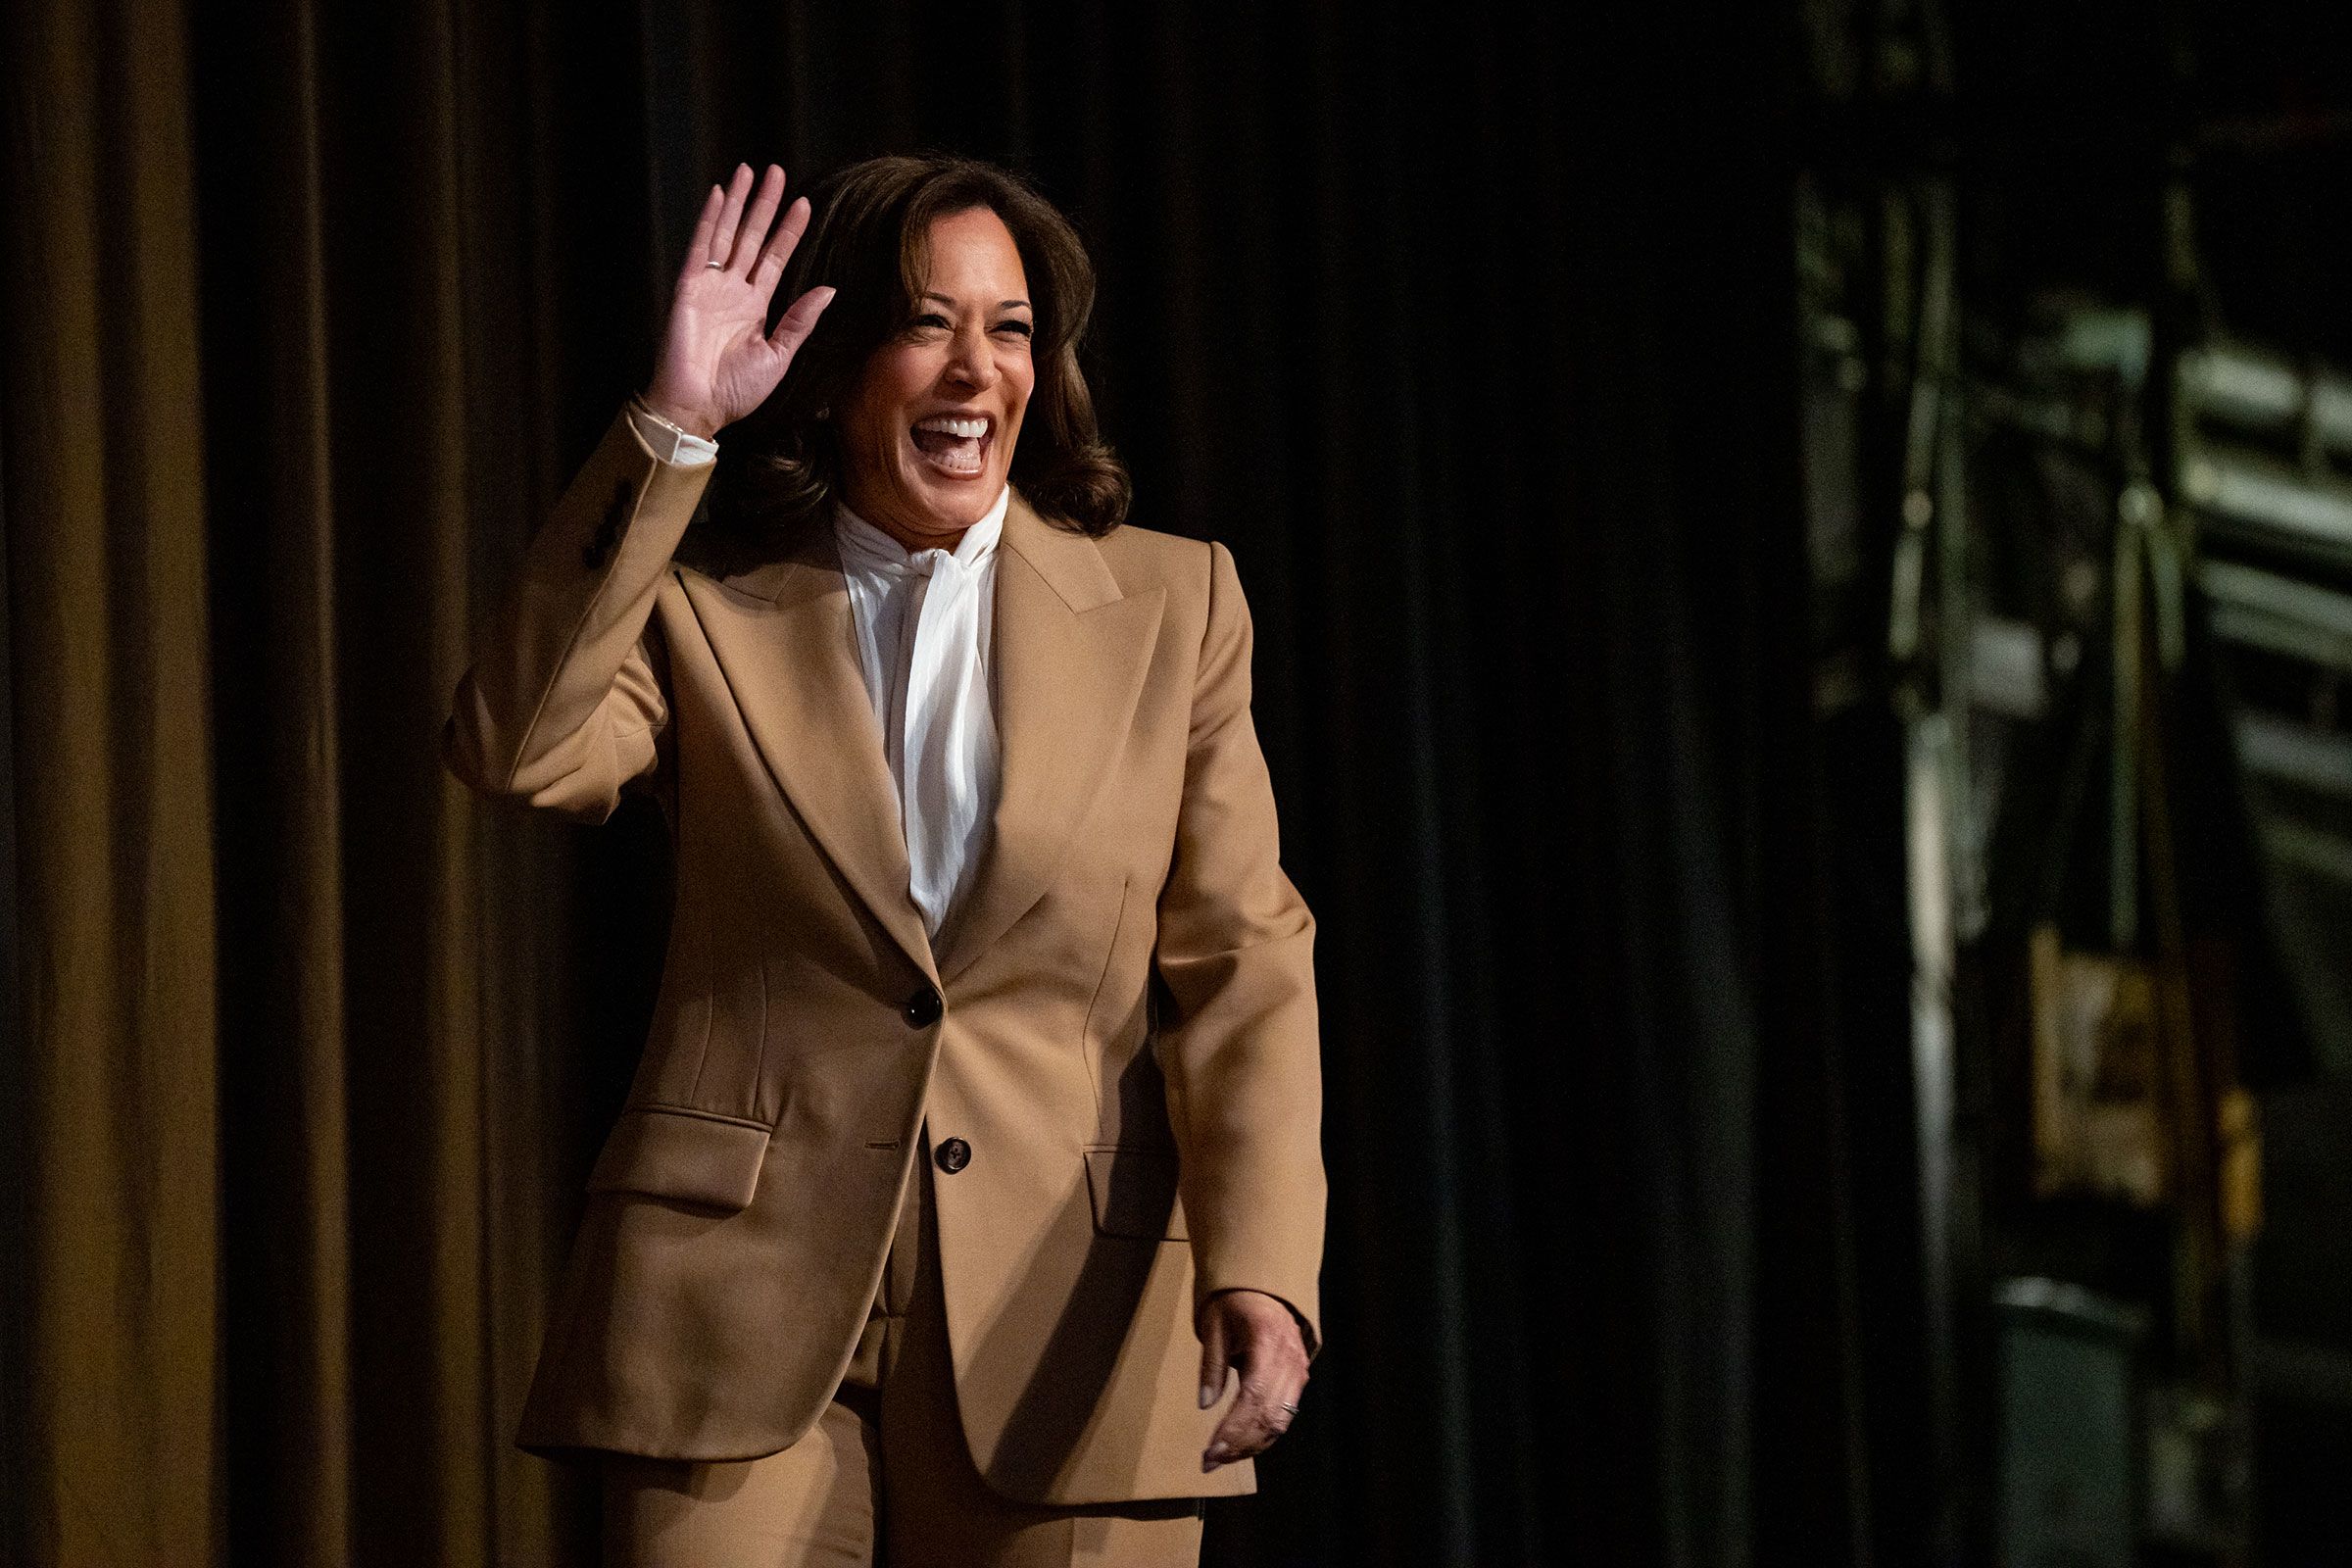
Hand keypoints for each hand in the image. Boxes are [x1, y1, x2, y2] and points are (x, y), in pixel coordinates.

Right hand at [640, 163, 834, 438]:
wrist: (699, 407)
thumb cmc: (737, 391)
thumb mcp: (780, 356)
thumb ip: (800, 321)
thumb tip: (828, 289)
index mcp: (756, 306)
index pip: (775, 258)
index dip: (788, 231)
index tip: (804, 204)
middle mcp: (733, 290)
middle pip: (752, 236)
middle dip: (765, 204)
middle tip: (777, 171)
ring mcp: (711, 286)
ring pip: (727, 233)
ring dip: (739, 202)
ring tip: (750, 172)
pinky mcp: (689, 286)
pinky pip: (701, 246)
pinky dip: (710, 219)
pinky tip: (720, 194)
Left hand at [1196, 1288, 1309, 1472]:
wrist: (1264, 1287)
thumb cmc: (1234, 1303)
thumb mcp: (1214, 1327)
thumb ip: (1212, 1366)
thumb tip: (1205, 1405)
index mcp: (1267, 1342)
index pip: (1253, 1397)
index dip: (1234, 1429)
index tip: (1211, 1450)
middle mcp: (1290, 1360)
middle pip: (1269, 1415)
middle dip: (1240, 1444)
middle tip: (1211, 1461)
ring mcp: (1298, 1370)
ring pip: (1280, 1421)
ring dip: (1252, 1445)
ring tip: (1223, 1457)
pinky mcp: (1299, 1378)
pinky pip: (1285, 1415)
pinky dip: (1264, 1434)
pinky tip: (1243, 1445)